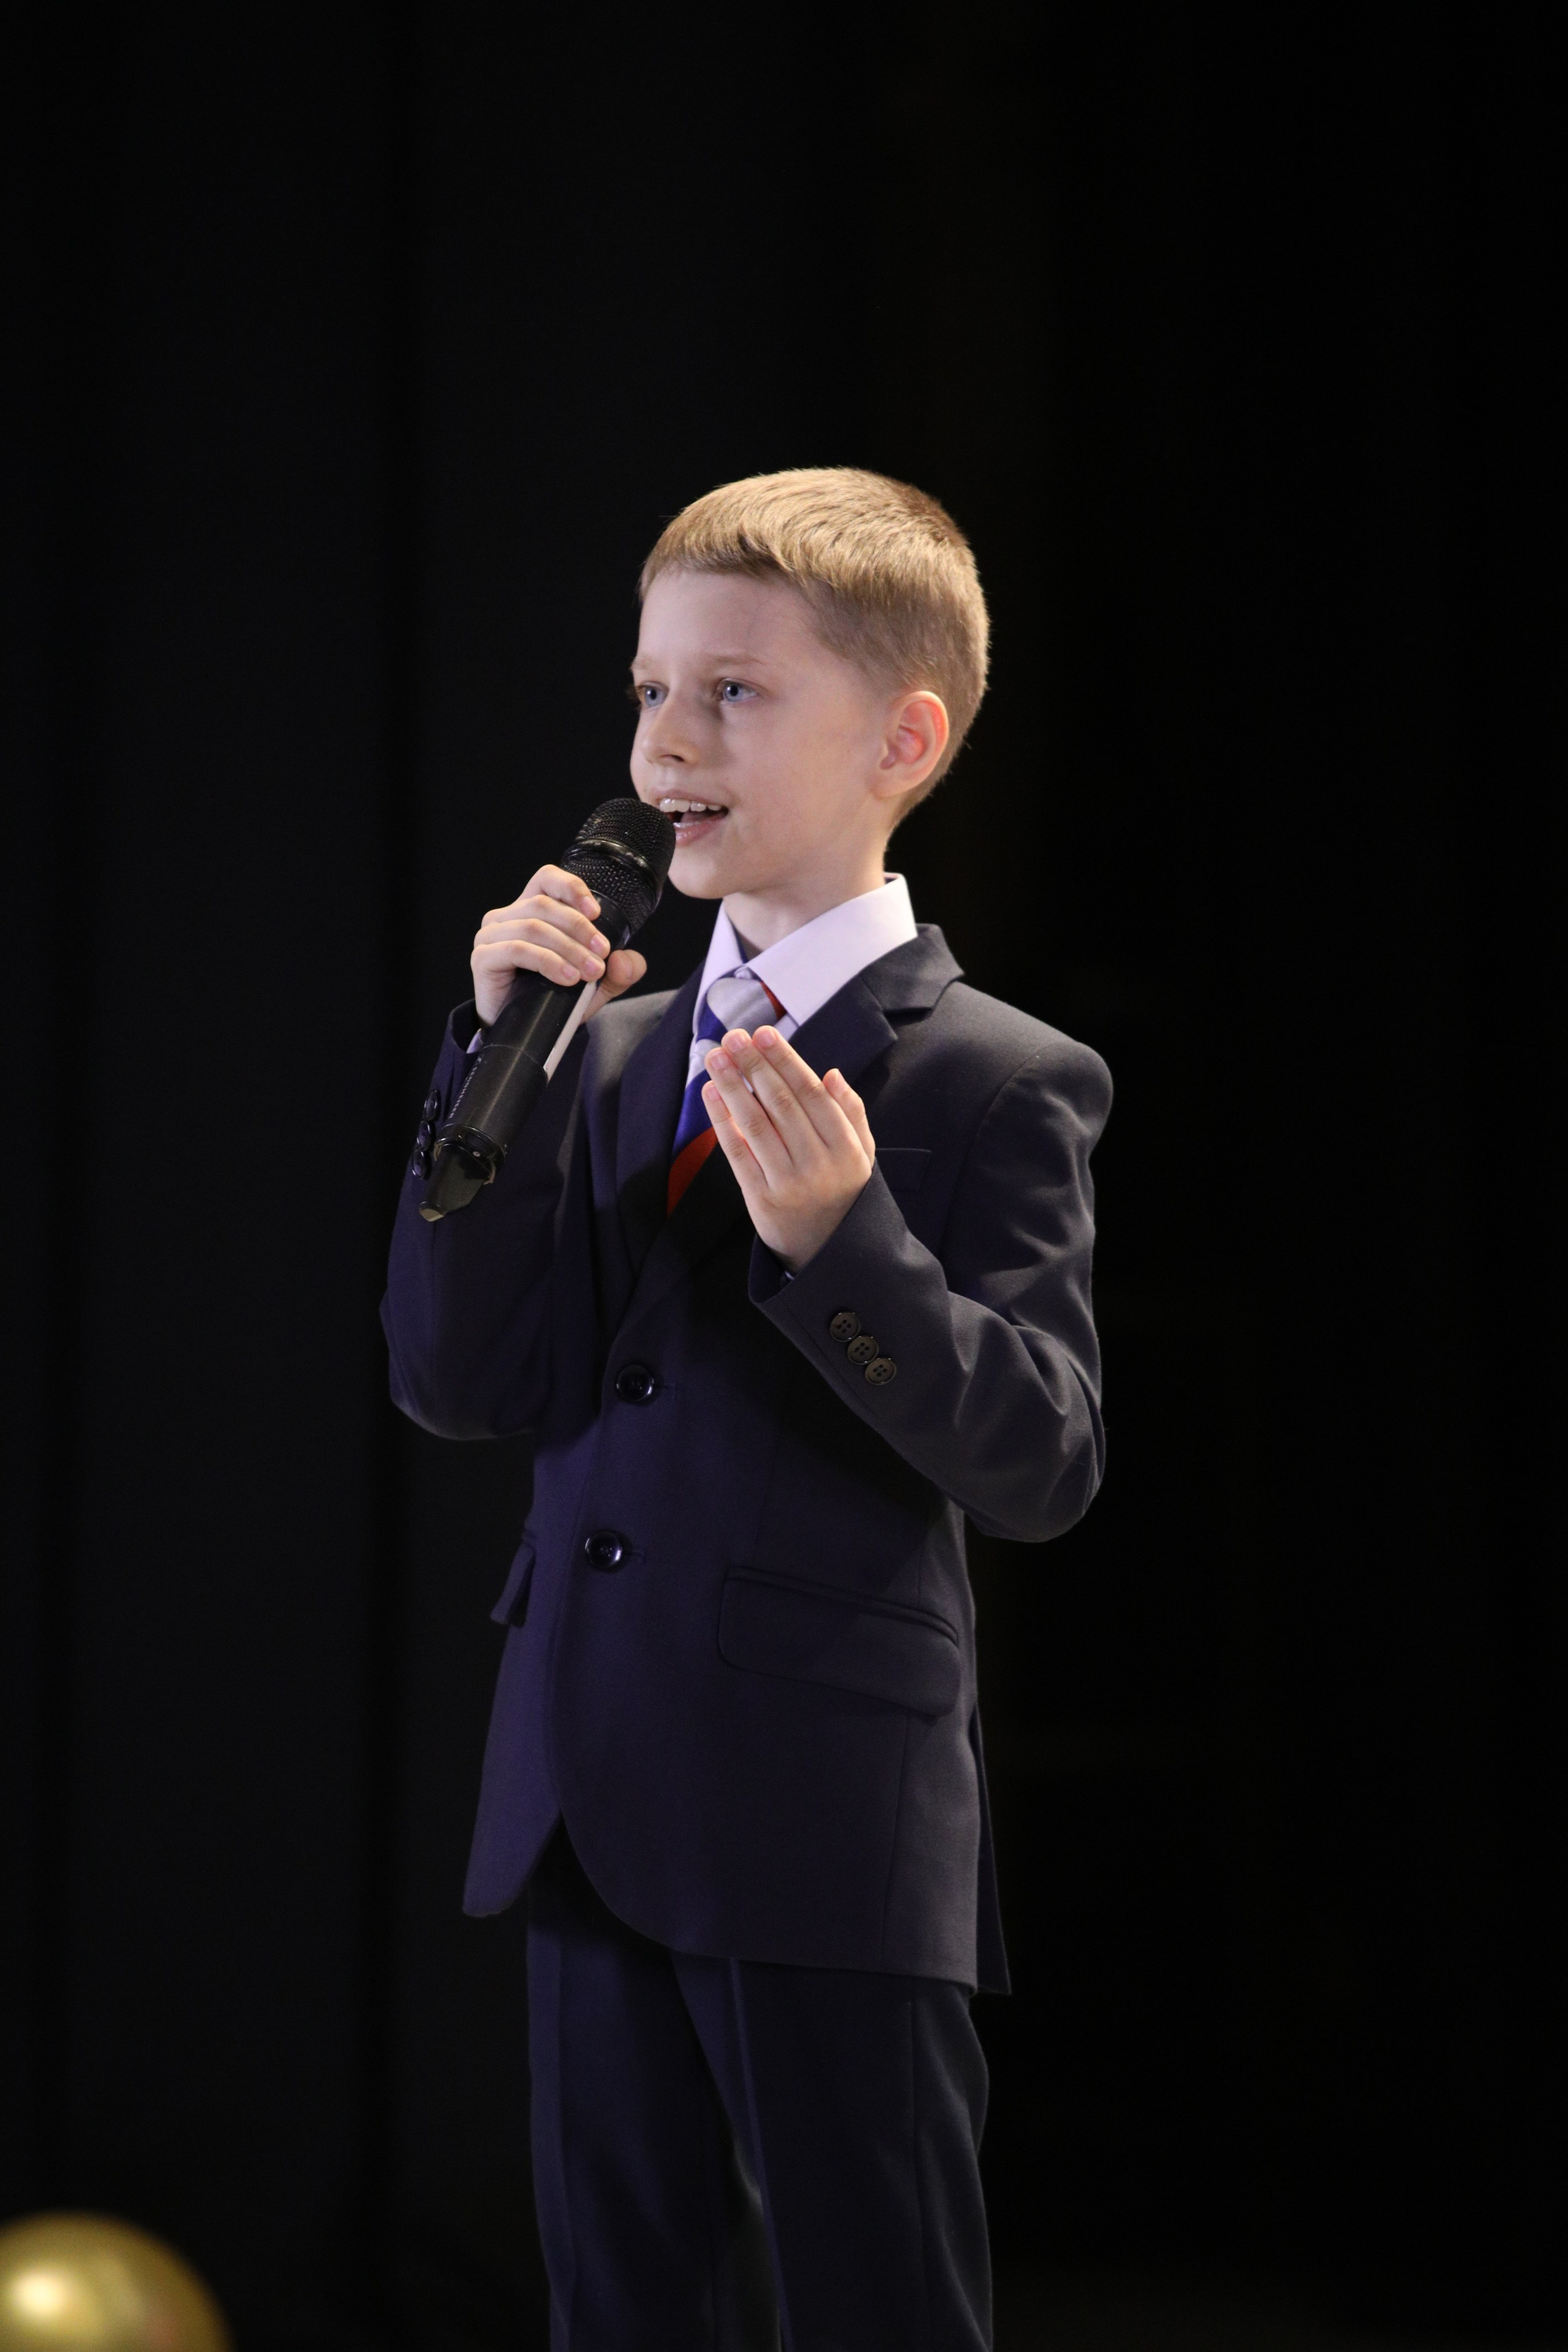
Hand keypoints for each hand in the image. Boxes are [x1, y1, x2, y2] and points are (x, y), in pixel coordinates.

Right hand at [471, 863, 646, 1026]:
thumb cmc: (553, 998)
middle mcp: (507, 916)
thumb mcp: (596, 985)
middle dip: (579, 929)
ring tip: (590, 972)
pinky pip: (516, 949)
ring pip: (533, 927)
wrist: (523, 1033)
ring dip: (568, 948)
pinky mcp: (482, 957)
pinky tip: (566, 978)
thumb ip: (619, 972)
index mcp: (531, 908)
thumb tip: (626, 960)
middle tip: (602, 954)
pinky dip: (546, 961)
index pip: (547, 879)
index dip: (571, 888)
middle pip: (544, 904)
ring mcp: (491, 935)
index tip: (596, 912)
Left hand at [701, 1027, 875, 1271]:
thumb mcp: (862, 1156)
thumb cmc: (843, 1195)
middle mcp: (820, 1167)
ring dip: (733, 1087)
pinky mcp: (762, 1201)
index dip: (785, 1061)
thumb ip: (851, 1114)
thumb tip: (830, 1073)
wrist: (827, 1256)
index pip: (812, 1095)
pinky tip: (711, 1094)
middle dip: (754, 1066)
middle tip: (733, 1037)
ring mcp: (789, 1185)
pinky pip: (738, 1155)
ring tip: (715, 1057)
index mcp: (848, 1150)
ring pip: (757, 1126)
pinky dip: (723, 1122)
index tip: (763, 1033)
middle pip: (782, 1105)